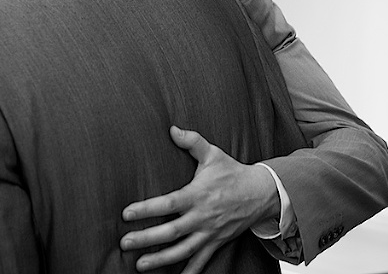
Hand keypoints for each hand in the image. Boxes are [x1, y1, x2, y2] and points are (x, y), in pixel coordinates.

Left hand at [120, 126, 279, 272]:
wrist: (261, 193)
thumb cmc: (233, 172)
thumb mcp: (213, 153)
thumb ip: (192, 141)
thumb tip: (172, 128)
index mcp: (197, 195)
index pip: (168, 204)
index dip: (147, 209)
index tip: (126, 214)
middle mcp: (202, 217)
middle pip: (171, 232)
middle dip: (146, 239)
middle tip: (125, 243)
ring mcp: (209, 233)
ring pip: (183, 251)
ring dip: (161, 260)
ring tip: (140, 265)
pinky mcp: (216, 243)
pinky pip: (201, 261)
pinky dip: (189, 272)